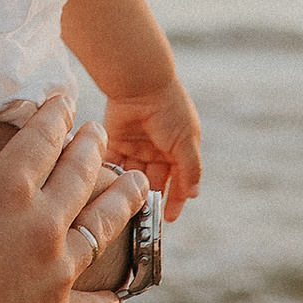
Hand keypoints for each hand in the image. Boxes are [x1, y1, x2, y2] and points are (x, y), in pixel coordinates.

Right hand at [0, 98, 148, 302]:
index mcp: (7, 188)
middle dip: (91, 148)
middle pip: (79, 175)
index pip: (40, 138)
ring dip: (122, 202)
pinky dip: (107, 295)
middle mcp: (44, 225)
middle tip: (99, 133)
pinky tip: (117, 291)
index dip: (53, 113)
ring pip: (102, 228)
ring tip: (137, 185)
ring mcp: (57, 275)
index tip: (62, 99)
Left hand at [101, 79, 203, 220]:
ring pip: (133, 175)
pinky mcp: (117, 141)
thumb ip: (191, 168)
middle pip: (154, 180)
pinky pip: (114, 163)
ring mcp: (137, 146)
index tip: (169, 218)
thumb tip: (194, 194)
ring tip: (126, 201)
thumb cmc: (169, 110)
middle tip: (144, 214)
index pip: (178, 182)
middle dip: (150, 195)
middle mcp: (159, 150)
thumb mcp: (186, 141)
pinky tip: (109, 188)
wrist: (140, 84)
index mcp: (179, 150)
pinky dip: (111, 175)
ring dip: (130, 187)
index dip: (174, 200)